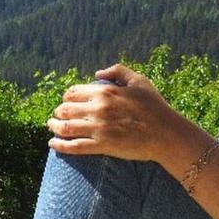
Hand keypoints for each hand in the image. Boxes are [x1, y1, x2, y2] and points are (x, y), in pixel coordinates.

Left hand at [46, 64, 183, 162]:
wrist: (167, 134)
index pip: (73, 92)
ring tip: (51, 127)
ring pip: (65, 127)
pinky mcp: (102, 146)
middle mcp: (98, 109)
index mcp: (105, 92)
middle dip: (58, 112)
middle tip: (57, 115)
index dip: (66, 97)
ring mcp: (99, 128)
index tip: (67, 102)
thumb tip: (97, 73)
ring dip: (54, 127)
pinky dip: (59, 146)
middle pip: (66, 109)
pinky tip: (53, 144)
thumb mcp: (139, 81)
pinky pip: (74, 146)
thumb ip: (118, 72)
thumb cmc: (155, 107)